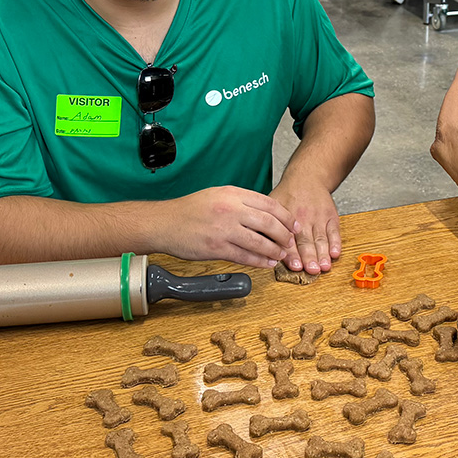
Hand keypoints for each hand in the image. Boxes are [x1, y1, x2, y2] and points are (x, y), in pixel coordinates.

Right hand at [160, 186, 297, 267]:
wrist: (164, 223)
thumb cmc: (190, 210)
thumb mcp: (218, 195)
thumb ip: (241, 201)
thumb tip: (266, 213)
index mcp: (233, 194)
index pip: (269, 204)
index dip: (286, 216)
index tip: (293, 225)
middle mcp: (230, 210)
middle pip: (269, 223)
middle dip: (284, 235)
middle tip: (290, 242)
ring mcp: (224, 229)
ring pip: (260, 242)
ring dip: (274, 250)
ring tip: (280, 255)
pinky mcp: (216, 248)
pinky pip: (245, 256)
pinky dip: (259, 261)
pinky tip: (266, 263)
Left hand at [270, 180, 342, 274]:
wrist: (307, 177)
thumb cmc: (288, 194)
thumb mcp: (271, 204)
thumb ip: (264, 223)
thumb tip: (252, 241)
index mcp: (287, 217)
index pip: (289, 239)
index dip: (292, 254)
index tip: (296, 266)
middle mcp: (303, 218)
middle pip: (307, 241)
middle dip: (310, 257)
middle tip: (312, 270)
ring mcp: (318, 218)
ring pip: (321, 238)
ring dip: (323, 254)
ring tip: (324, 266)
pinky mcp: (330, 216)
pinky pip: (334, 231)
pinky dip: (335, 243)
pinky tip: (335, 253)